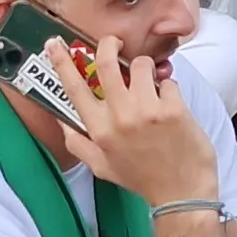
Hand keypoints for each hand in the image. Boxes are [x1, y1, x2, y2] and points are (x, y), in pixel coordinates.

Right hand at [46, 38, 217, 207]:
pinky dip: (169, 89)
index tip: (55, 44)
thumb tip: (62, 120)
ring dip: (146, 70)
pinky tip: (171, 106)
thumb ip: (78, 143)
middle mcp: (119, 118)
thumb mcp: (102, 167)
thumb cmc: (142, 179)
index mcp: (99, 130)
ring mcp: (147, 111)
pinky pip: (168, 81)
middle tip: (115, 43)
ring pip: (141, 65)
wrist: (182, 193)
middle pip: (106, 63)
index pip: (74, 89)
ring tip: (151, 86)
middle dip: (109, 45)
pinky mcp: (173, 109)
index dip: (62, 63)